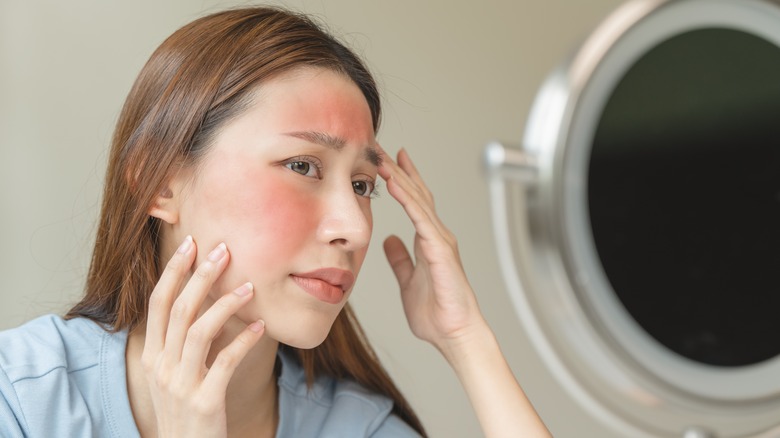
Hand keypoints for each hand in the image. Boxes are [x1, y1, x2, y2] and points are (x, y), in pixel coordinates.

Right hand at [141, 237, 264, 436]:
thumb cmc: (186, 411)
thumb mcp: (177, 375)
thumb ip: (187, 344)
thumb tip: (213, 308)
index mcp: (152, 356)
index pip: (157, 303)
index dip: (173, 271)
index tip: (190, 244)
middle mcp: (160, 367)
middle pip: (178, 309)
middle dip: (200, 276)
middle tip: (223, 250)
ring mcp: (180, 385)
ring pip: (198, 331)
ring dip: (225, 305)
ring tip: (250, 287)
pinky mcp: (204, 402)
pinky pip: (225, 363)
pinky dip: (243, 342)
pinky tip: (261, 328)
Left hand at [378, 147, 485, 352]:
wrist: (455, 334)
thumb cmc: (437, 313)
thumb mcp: (408, 281)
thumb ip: (400, 260)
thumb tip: (389, 241)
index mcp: (429, 242)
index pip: (414, 202)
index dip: (401, 180)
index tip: (386, 160)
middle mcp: (437, 236)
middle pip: (416, 194)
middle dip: (398, 170)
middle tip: (379, 148)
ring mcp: (440, 242)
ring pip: (418, 201)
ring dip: (400, 178)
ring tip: (382, 159)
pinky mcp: (440, 252)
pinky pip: (421, 220)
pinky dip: (408, 201)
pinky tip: (395, 185)